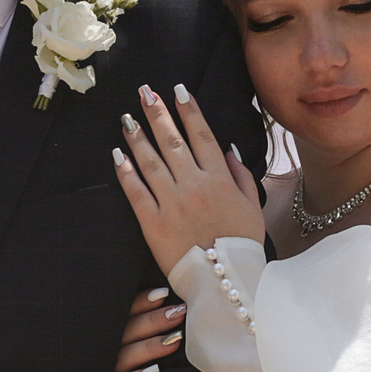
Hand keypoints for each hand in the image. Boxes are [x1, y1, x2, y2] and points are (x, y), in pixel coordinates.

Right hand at [109, 286, 186, 371]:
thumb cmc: (113, 362)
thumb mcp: (118, 337)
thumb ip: (132, 319)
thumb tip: (165, 295)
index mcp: (101, 333)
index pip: (121, 313)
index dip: (142, 302)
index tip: (164, 294)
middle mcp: (98, 352)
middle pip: (126, 332)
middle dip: (153, 321)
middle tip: (179, 313)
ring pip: (124, 358)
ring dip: (149, 348)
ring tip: (176, 340)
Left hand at [112, 82, 263, 274]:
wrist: (223, 281)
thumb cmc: (241, 246)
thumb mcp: (253, 207)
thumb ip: (242, 176)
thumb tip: (228, 148)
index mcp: (219, 180)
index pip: (202, 136)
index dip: (189, 111)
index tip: (179, 90)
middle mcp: (194, 185)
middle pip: (172, 142)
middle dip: (158, 114)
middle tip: (145, 93)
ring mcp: (171, 203)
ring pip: (150, 162)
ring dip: (137, 137)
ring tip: (127, 119)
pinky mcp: (152, 223)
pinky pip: (136, 192)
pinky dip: (125, 172)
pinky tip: (117, 155)